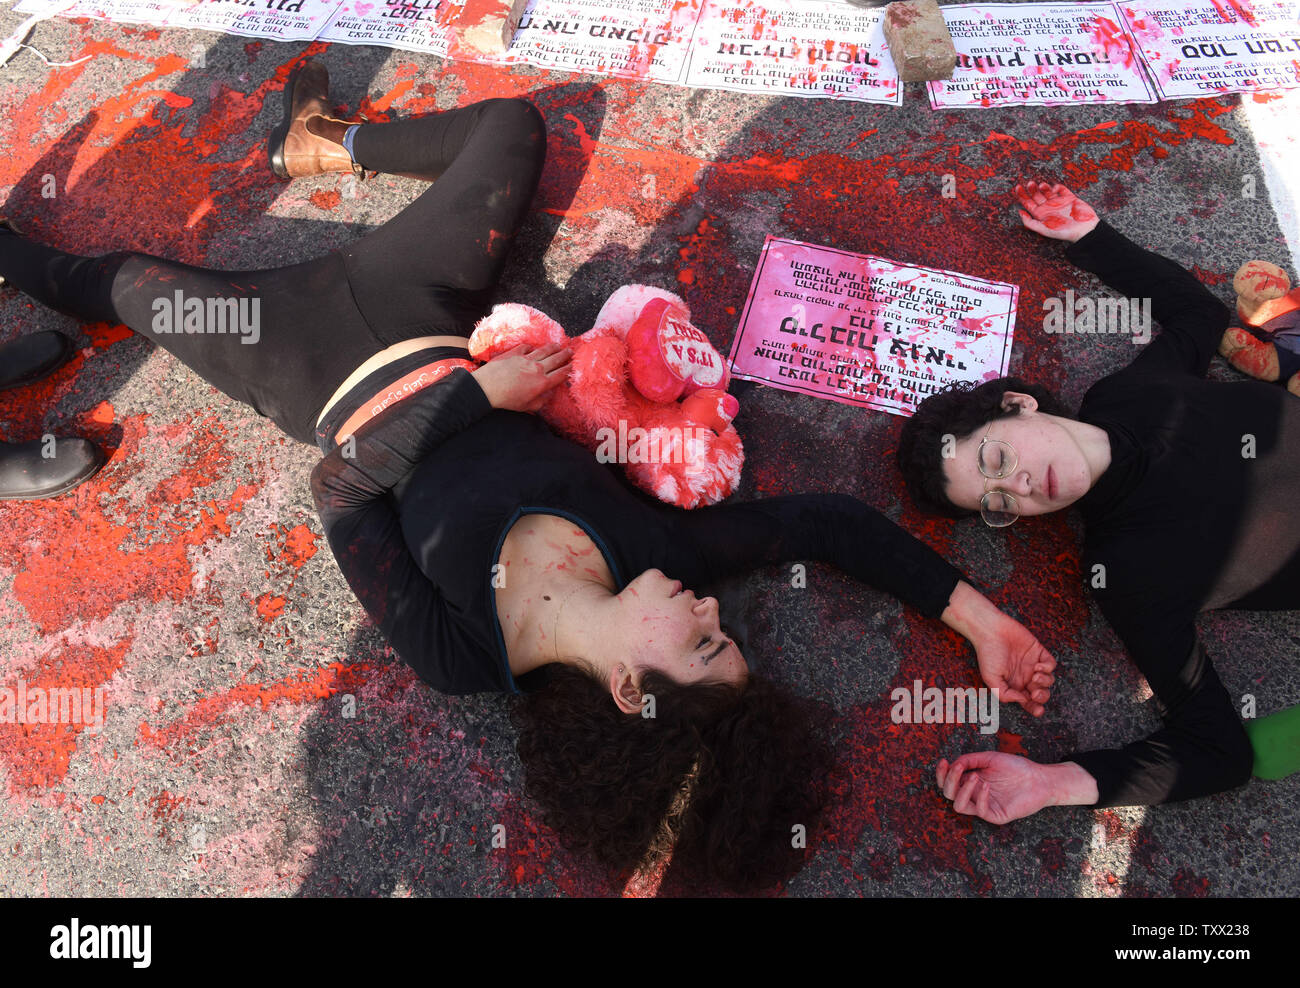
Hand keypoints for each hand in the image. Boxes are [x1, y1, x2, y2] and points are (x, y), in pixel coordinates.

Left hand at [471, 342, 570, 412]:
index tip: (574, 366)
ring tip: (558, 345)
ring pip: (543, 351)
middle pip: (555, 359)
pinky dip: (531, 347)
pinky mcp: (514, 353)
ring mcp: (526, 359)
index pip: (560, 374)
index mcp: (542, 383)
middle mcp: (537, 369)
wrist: (488, 387)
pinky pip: (526, 347)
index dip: (569, 369)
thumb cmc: (506, 400)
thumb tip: (547, 398)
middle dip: (565, 355)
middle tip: (571, 351)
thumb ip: (540, 402)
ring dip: (553, 348)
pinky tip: (533, 347)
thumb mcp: (526, 406)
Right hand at [936, 751, 1053, 823]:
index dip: (942, 773)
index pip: (948, 781)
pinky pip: (980, 810)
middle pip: (949, 793)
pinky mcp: (996, 815)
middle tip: (957, 767)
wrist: (1039, 779)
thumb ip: (970, 760)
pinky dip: (980, 797)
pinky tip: (987, 785)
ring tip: (974, 777)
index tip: (944, 761)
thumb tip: (953, 763)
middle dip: (949, 780)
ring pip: (959, 806)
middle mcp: (974, 794)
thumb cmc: (1016, 768)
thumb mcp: (990, 758)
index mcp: (970, 781)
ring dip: (962, 790)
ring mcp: (984, 806)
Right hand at [971, 612, 1055, 716]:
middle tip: (1035, 692)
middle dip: (1042, 696)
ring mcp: (1033, 664)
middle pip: (1041, 693)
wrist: (990, 630)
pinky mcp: (1038, 652)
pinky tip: (1037, 666)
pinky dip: (1048, 668)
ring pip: (1048, 680)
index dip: (1035, 708)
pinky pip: (1051, 664)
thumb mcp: (990, 679)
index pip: (1028, 701)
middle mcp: (1025, 676)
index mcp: (1014, 685)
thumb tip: (1022, 700)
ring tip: (1034, 676)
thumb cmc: (988, 654)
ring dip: (1045, 682)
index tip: (1038, 710)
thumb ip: (1004, 694)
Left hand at [1014, 181, 1098, 241]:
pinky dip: (1057, 187)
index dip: (1022, 195)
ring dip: (1043, 187)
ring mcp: (1058, 202)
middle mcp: (1048, 207)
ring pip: (1047, 191)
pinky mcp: (1069, 197)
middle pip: (1036, 195)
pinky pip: (1061, 189)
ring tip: (1042, 185)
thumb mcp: (1044, 230)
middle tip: (1030, 184)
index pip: (1028, 203)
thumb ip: (1031, 222)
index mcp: (1041, 215)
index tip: (1018, 187)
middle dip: (1032, 189)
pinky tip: (1054, 189)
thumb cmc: (1064, 233)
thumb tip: (1020, 212)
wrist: (1084, 230)